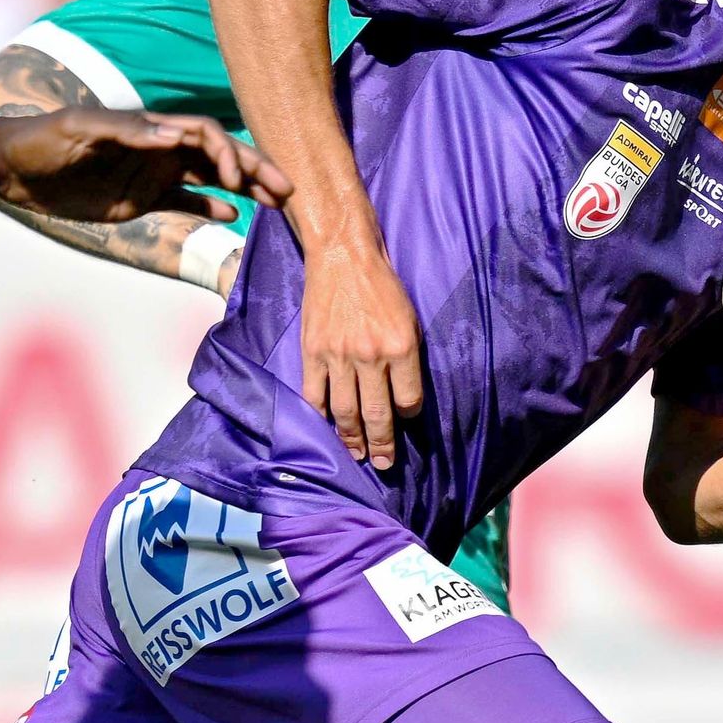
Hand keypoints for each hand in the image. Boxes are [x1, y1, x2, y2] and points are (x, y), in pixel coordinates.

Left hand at [0, 106, 282, 227]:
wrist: (11, 168)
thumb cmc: (41, 140)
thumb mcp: (79, 129)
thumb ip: (128, 130)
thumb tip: (177, 137)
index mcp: (149, 129)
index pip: (204, 135)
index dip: (228, 152)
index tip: (236, 178)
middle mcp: (160, 149)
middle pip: (220, 155)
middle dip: (256, 169)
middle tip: (290, 190)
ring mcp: (154, 174)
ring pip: (213, 179)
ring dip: (245, 188)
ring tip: (278, 204)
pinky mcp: (142, 197)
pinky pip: (187, 203)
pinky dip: (212, 209)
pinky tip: (234, 218)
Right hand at [301, 225, 424, 470]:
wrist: (343, 257)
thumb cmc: (383, 288)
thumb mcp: (410, 320)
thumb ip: (409, 359)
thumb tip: (405, 398)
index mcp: (401, 348)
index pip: (408, 400)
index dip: (408, 417)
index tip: (405, 424)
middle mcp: (370, 356)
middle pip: (377, 415)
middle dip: (382, 445)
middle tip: (385, 465)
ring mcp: (338, 356)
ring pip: (345, 412)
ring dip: (352, 439)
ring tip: (357, 456)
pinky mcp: (312, 351)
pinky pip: (315, 394)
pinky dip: (321, 415)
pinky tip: (327, 427)